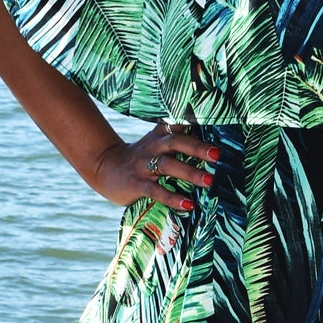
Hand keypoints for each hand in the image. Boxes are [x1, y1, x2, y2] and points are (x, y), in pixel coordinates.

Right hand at [90, 122, 220, 213]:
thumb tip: (213, 145)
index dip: (194, 119)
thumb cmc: (141, 158)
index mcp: (160, 135)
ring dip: (189, 172)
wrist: (104, 168)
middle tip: (217, 155)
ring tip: (209, 181)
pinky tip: (188, 205)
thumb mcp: (157, 143)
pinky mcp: (136, 184)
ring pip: (168, 165)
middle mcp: (153, 147)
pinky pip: (156, 191)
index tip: (213, 117)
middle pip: (175, 142)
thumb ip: (180, 140)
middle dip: (197, 147)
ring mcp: (143, 165)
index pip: (178, 123)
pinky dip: (173, 198)